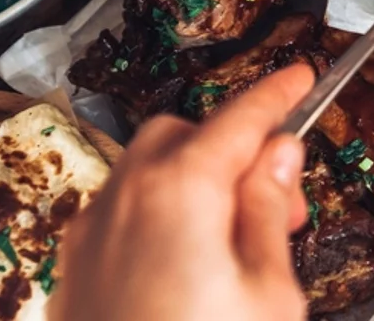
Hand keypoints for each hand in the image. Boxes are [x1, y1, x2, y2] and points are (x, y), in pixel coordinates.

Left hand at [51, 65, 312, 320]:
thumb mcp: (268, 294)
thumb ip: (269, 213)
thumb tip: (275, 159)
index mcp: (179, 192)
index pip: (241, 119)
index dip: (278, 95)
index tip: (300, 78)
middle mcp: (123, 199)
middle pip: (183, 135)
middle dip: (230, 147)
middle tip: (276, 194)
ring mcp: (90, 236)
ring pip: (145, 172)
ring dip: (192, 183)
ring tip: (235, 239)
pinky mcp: (73, 271)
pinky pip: (120, 215)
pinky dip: (158, 216)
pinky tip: (189, 263)